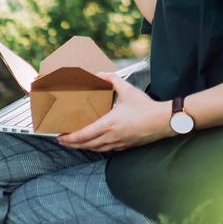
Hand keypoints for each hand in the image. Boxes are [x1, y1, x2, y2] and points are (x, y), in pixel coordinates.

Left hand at [57, 72, 172, 151]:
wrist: (162, 121)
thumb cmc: (145, 107)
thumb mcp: (127, 90)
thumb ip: (112, 80)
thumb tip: (100, 74)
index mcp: (108, 124)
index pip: (83, 135)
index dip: (69, 138)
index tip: (60, 136)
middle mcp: (111, 136)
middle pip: (86, 145)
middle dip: (72, 144)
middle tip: (63, 141)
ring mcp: (118, 143)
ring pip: (95, 149)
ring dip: (83, 147)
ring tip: (76, 143)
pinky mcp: (125, 146)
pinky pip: (106, 150)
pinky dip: (96, 148)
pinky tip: (95, 144)